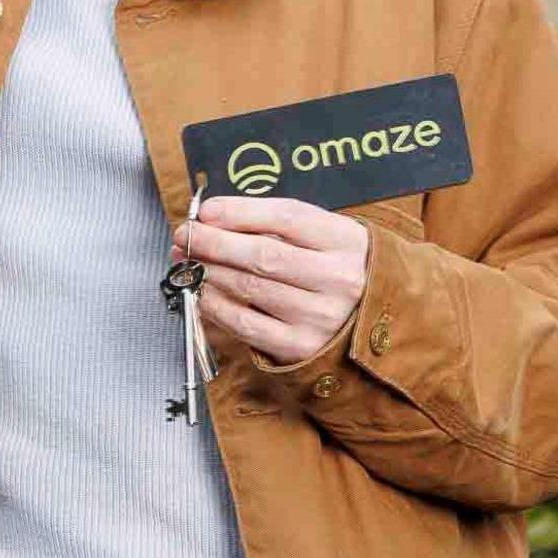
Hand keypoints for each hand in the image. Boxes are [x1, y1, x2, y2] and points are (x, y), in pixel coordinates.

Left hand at [171, 195, 369, 367]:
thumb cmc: (337, 268)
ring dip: (208, 272)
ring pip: (249, 288)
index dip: (239, 212)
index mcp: (344, 241)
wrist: (373, 319)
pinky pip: (245, 324)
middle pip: (262, 255)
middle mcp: (337, 279)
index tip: (207, 211)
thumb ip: (276, 224)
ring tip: (188, 261)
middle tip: (185, 235)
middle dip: (213, 243)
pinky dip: (215, 305)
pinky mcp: (300, 346)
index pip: (286, 218)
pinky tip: (201, 292)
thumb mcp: (324, 236)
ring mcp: (320, 316)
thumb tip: (214, 219)